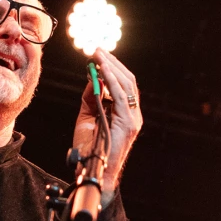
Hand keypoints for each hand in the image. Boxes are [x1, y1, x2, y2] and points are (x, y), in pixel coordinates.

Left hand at [72, 47, 142, 204]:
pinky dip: (111, 81)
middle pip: (127, 81)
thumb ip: (91, 98)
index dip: (111, 67)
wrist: (93, 171)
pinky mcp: (128, 124)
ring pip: (126, 85)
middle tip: (97, 49)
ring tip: (98, 54)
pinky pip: (120, 96)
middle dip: (111, 63)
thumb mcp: (87, 117)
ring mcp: (133, 119)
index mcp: (125, 113)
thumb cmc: (89, 148)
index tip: (97, 54)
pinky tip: (102, 70)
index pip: (123, 84)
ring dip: (111, 67)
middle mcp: (133, 114)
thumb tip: (91, 77)